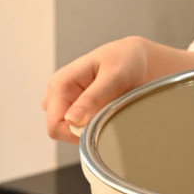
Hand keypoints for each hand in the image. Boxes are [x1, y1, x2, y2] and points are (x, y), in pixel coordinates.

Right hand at [42, 36, 193, 142]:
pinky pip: (83, 130)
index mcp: (61, 84)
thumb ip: (93, 98)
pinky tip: (111, 115)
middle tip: (110, 117)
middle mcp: (60, 95)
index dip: (75, 134)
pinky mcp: (81, 111)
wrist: (139, 59)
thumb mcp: (114, 77)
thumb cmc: (127, 61)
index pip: (54, 125)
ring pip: (72, 133)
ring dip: (91, 130)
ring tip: (113, 112)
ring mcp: (69, 104)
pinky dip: (97, 128)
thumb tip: (72, 119)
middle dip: (83, 132)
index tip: (101, 127)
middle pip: (61, 132)